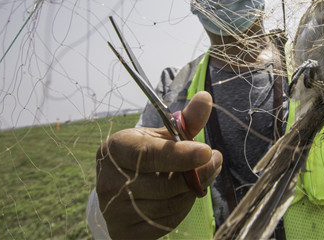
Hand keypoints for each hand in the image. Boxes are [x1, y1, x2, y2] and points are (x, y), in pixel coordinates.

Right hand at [96, 91, 221, 238]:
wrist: (121, 186)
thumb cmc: (147, 154)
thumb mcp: (162, 135)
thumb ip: (186, 120)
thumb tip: (206, 97)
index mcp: (116, 148)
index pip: (150, 154)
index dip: (180, 154)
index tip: (207, 151)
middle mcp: (108, 180)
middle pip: (164, 185)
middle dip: (198, 174)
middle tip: (215, 160)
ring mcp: (114, 209)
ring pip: (168, 205)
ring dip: (191, 192)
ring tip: (197, 177)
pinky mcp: (123, 231)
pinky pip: (165, 223)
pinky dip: (181, 209)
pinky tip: (181, 196)